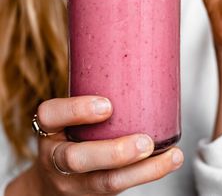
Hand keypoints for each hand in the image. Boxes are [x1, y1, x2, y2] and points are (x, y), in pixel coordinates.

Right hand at [27, 97, 182, 195]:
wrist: (52, 179)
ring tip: (168, 154)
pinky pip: (120, 187)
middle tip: (145, 141)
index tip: (107, 105)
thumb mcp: (67, 113)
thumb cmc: (68, 132)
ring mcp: (75, 180)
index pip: (49, 115)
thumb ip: (86, 88)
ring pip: (104, 181)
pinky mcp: (94, 191)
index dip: (76, 110)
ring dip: (140, 170)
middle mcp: (56, 156)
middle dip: (113, 152)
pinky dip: (149, 174)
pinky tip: (171, 160)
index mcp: (49, 128)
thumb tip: (126, 42)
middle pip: (76, 159)